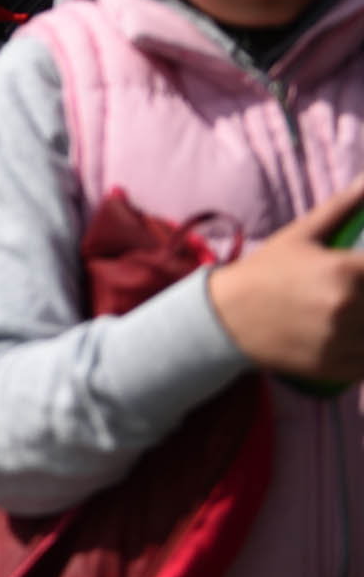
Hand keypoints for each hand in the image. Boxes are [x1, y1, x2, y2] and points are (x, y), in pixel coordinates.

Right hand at [208, 172, 363, 382]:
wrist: (225, 319)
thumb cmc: (265, 273)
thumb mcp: (299, 236)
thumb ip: (340, 208)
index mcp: (345, 271)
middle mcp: (348, 308)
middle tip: (359, 289)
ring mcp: (344, 342)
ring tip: (356, 309)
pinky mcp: (338, 368)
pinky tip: (351, 334)